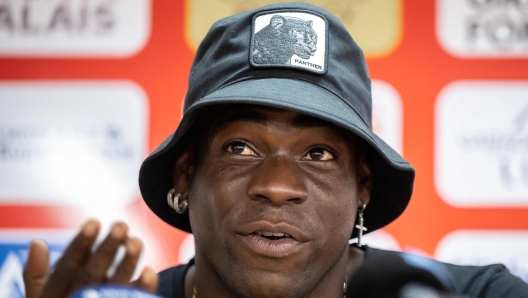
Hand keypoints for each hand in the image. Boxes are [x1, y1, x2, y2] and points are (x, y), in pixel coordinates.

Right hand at [23, 220, 157, 297]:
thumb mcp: (40, 295)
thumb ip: (36, 273)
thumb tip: (36, 243)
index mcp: (56, 292)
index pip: (67, 266)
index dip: (80, 244)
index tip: (93, 222)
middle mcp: (77, 297)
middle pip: (93, 273)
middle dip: (107, 248)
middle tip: (121, 225)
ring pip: (115, 285)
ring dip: (128, 263)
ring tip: (136, 242)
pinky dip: (142, 288)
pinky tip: (150, 272)